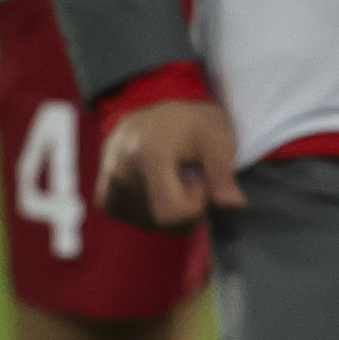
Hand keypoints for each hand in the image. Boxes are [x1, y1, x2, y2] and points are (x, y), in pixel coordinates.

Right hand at [97, 95, 244, 230]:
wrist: (155, 114)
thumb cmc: (189, 123)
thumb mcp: (216, 135)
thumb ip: (224, 171)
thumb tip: (234, 204)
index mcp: (147, 152)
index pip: (173, 211)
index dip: (196, 202)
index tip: (200, 179)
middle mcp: (120, 170)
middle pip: (164, 221)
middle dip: (186, 206)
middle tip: (188, 177)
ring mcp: (109, 185)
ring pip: (152, 224)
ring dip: (171, 209)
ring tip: (172, 178)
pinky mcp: (105, 196)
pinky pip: (137, 221)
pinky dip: (154, 212)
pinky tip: (158, 187)